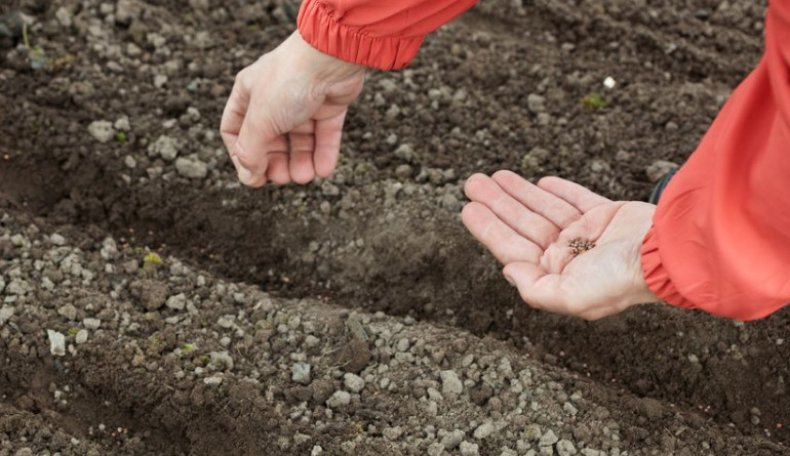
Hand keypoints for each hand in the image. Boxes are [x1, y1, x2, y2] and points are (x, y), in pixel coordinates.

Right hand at [221, 32, 364, 186]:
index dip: (242, 156)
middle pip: (270, 140)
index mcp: (248, 94)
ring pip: (299, 141)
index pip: (236, 131)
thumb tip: (249, 177)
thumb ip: (251, 151)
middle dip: (276, 162)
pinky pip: (324, 135)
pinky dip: (323, 154)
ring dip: (301, 162)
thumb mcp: (260, 120)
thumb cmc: (289, 81)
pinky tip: (323, 170)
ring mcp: (303, 101)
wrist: (331, 57)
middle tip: (283, 178)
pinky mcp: (329, 105)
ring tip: (305, 177)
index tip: (253, 175)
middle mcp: (274, 97)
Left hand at [462, 171, 659, 319]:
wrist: (668, 253)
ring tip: (494, 175)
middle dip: (497, 204)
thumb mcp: (572, 297)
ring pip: (544, 209)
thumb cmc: (620, 279)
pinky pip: (576, 200)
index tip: (468, 208)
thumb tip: (508, 270)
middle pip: (523, 225)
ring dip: (518, 192)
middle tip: (472, 182)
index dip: (488, 228)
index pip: (513, 248)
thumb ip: (536, 289)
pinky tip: (539, 182)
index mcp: (557, 276)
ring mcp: (589, 235)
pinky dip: (558, 190)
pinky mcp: (608, 215)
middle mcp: (570, 256)